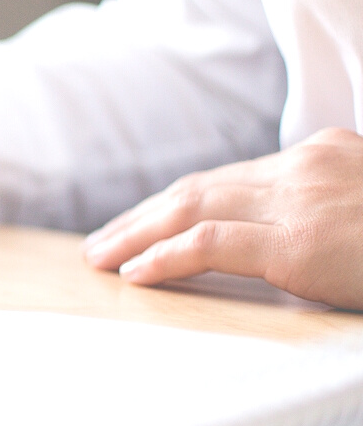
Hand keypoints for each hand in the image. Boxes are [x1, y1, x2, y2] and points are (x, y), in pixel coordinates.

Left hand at [82, 128, 362, 308]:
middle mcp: (304, 165)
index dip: (176, 202)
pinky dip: (164, 257)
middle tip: (102, 241)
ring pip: (192, 209)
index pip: (230, 177)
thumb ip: (324, 207)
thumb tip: (290, 238)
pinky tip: (134, 272)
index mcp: (323, 152)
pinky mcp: (299, 242)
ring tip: (101, 257)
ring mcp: (300, 200)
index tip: (142, 221)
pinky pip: (210, 244)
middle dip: (142, 216)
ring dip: (136, 235)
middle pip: (200, 189)